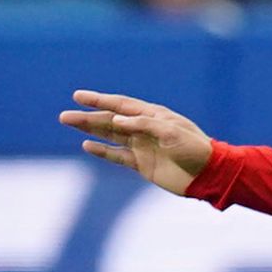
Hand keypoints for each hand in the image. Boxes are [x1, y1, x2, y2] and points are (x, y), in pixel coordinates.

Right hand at [58, 90, 213, 194]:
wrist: (207, 175)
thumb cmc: (195, 148)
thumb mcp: (172, 132)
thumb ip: (144, 124)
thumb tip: (116, 119)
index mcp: (154, 115)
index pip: (122, 105)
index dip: (100, 100)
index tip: (78, 96)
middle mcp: (145, 128)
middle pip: (111, 120)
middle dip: (88, 117)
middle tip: (64, 116)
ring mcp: (142, 146)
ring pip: (110, 135)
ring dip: (90, 130)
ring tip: (69, 124)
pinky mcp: (142, 163)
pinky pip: (118, 155)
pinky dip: (103, 151)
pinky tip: (87, 145)